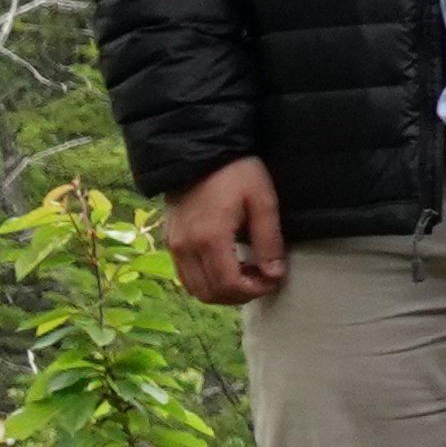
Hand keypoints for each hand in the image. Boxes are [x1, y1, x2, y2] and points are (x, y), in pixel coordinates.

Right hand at [159, 158, 286, 305]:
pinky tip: (229, 266)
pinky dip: (207, 280)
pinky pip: (186, 275)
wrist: (199, 152)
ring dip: (222, 291)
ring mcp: (174, 245)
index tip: (273, 281)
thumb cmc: (236, 172)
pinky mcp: (170, 240)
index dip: (254, 291)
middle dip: (239, 295)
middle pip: (209, 293)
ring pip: (195, 288)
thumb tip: (274, 273)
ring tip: (247, 274)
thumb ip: (268, 239)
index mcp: (209, 237)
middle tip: (262, 280)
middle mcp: (185, 247)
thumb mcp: (262, 200)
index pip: (228, 284)